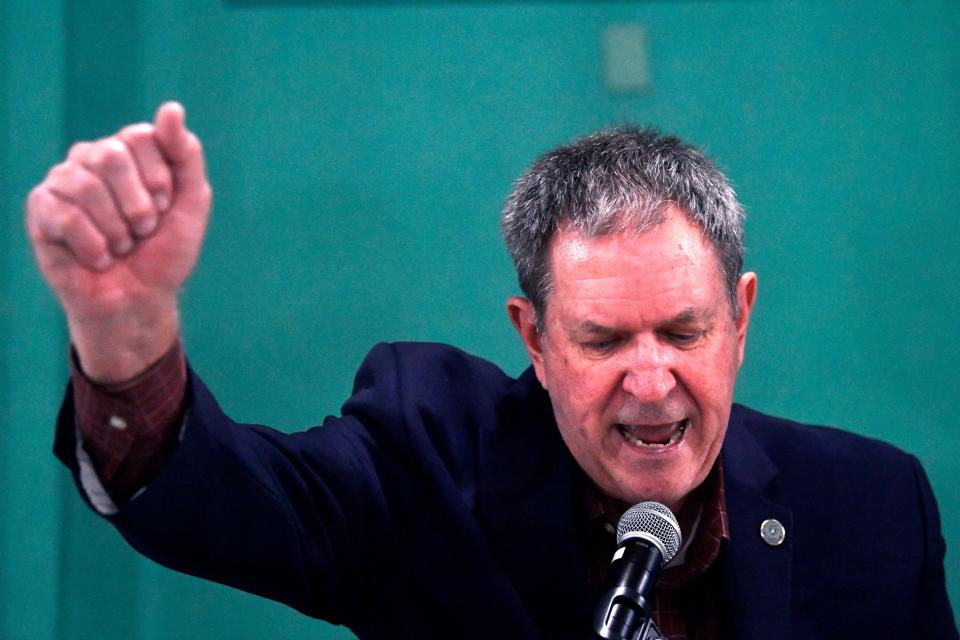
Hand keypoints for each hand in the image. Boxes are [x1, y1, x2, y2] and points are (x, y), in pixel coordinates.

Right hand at [25, 102, 211, 381]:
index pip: (140, 137)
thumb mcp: (191, 202)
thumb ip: (185, 154)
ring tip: (121, 247)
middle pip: (110, 155)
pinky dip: (94, 246)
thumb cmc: (165, 251)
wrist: (142, 300)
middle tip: (144, 230)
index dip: (160, 179)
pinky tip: (99, 258)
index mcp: (127, 151)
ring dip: (117, 230)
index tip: (165, 207)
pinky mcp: (40, 212)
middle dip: (138, 204)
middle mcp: (90, 159)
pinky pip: (64, 216)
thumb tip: (171, 108)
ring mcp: (62, 183)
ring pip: (86, 186)